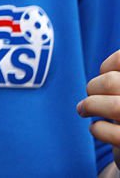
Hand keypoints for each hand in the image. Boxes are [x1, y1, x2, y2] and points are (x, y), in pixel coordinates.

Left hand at [78, 49, 119, 168]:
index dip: (109, 65)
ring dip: (91, 106)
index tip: (104, 74)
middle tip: (89, 96)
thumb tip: (105, 70)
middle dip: (93, 87)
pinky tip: (97, 129)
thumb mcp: (119, 89)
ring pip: (115, 108)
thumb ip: (116, 76)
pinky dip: (98, 129)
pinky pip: (114, 135)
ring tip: (84, 110)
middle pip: (112, 82)